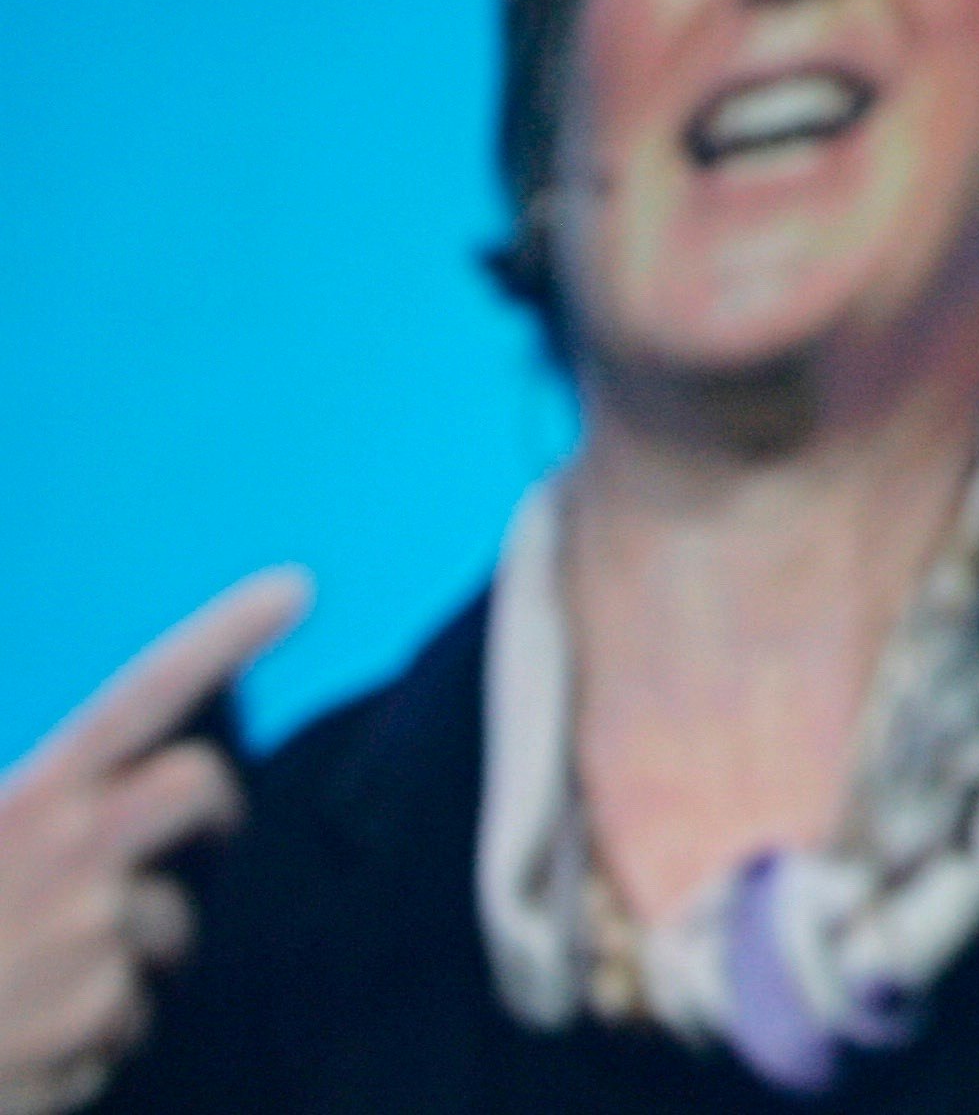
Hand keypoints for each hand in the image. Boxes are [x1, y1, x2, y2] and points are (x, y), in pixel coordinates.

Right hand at [0, 569, 308, 1114]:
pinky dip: (83, 1042)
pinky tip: (19, 1046)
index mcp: (24, 801)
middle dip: (211, 811)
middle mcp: (71, 851)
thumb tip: (81, 791)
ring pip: (164, 928)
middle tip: (205, 834)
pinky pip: (124, 1025)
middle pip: (202, 787)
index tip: (295, 587)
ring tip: (28, 986)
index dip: (224, 636)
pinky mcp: (99, 1017)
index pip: (142, 695)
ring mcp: (94, 933)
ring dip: (119, 958)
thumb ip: (34, 807)